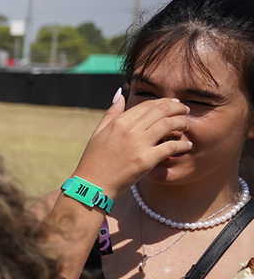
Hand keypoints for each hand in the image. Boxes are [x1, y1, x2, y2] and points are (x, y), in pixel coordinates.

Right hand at [70, 88, 193, 194]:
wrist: (92, 185)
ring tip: (186, 126)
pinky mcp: (146, 160)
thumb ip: (111, 112)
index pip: (148, 105)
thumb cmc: (94, 160)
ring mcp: (138, 144)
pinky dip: (182, 144)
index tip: (173, 104)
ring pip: (169, 125)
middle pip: (161, 111)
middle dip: (178, 108)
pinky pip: (171, 146)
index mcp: (119, 122)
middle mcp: (130, 129)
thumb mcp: (98, 132)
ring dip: (182, 123)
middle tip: (185, 110)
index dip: (164, 102)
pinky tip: (187, 145)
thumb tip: (120, 93)